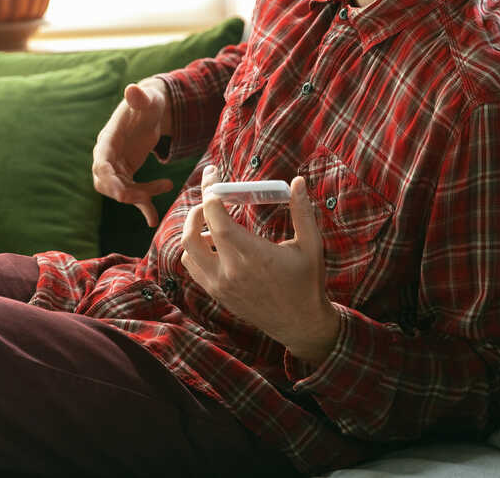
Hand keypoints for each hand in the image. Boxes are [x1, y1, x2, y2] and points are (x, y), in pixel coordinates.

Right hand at [92, 77, 174, 226]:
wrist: (151, 110)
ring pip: (120, 191)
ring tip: (166, 185)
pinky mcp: (127, 174)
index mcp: (108, 139)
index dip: (108, 178)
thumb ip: (140, 98)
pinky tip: (152, 218)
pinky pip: (132, 194)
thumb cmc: (148, 103)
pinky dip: (142, 205)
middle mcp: (108, 155)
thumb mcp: (147, 100)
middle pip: (105, 183)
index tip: (120, 192)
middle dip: (124, 192)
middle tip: (147, 196)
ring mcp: (116, 166)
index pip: (100, 162)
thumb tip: (131, 88)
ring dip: (140, 196)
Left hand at [181, 166, 341, 364]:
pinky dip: (195, 249)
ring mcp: (220, 286)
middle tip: (212, 195)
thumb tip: (297, 181)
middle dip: (198, 207)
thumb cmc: (307, 282)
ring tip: (213, 218)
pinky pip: (193, 267)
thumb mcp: (311, 245)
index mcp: (253, 256)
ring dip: (194, 229)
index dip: (210, 193)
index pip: (217, 220)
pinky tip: (213, 242)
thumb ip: (302, 211)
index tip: (213, 176)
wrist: (301, 324)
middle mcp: (230, 272)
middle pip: (193, 233)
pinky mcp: (217, 294)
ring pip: (188, 250)